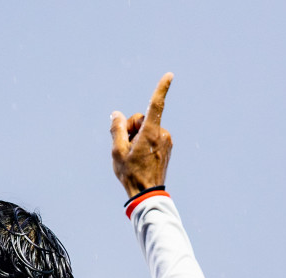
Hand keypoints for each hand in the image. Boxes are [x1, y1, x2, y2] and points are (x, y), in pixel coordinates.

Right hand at [110, 72, 173, 196]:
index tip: (169, 75)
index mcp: (151, 133)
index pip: (156, 105)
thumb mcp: (117, 151)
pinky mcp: (167, 147)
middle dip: (132, 127)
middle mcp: (162, 134)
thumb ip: (116, 129)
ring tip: (133, 155)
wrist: (147, 193)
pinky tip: (140, 157)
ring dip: (137, 136)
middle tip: (125, 145)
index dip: (161, 88)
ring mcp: (166, 141)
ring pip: (147, 128)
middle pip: (142, 119)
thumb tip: (116, 114)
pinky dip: (144, 141)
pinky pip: (152, 136)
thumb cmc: (131, 173)